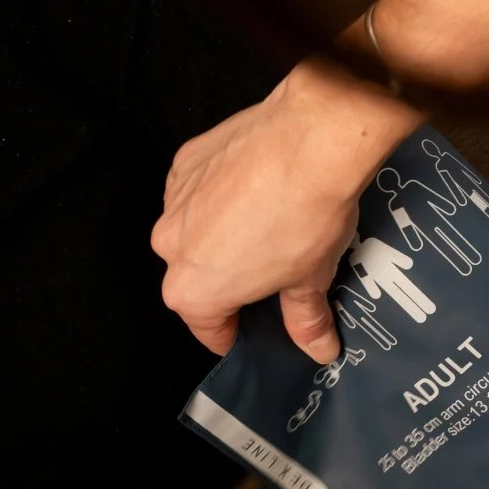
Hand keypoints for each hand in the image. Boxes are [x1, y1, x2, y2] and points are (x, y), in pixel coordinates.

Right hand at [151, 59, 420, 362]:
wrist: (310, 138)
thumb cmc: (307, 219)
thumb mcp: (311, 280)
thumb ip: (305, 320)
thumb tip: (319, 350)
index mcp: (193, 291)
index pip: (209, 329)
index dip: (237, 335)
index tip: (256, 331)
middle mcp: (170, 247)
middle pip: (197, 279)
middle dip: (229, 280)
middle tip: (272, 272)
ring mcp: (174, 199)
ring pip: (194, 232)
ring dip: (221, 235)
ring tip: (268, 224)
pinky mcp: (185, 160)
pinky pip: (198, 191)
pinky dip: (221, 195)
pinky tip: (257, 188)